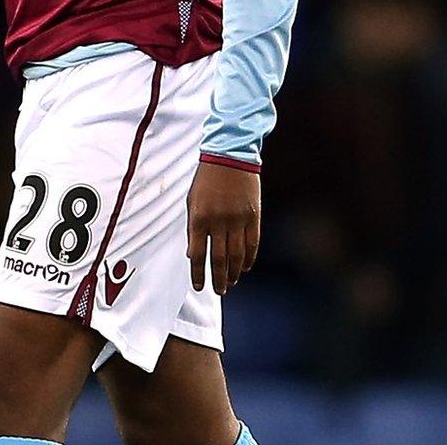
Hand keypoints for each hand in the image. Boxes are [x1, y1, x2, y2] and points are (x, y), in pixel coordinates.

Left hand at [188, 161, 259, 294]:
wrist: (229, 156)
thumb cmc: (206, 180)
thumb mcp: (192, 202)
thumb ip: (193, 229)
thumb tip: (193, 255)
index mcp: (200, 218)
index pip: (198, 255)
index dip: (198, 274)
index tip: (199, 286)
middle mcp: (219, 221)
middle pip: (219, 259)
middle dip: (218, 279)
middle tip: (219, 291)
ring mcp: (238, 219)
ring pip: (237, 255)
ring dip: (234, 272)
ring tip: (232, 282)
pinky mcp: (254, 216)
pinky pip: (252, 243)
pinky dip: (249, 258)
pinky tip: (246, 267)